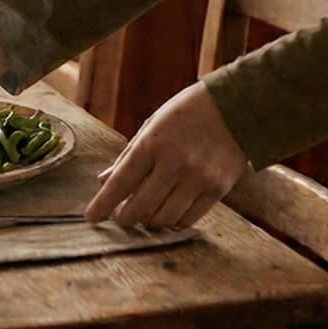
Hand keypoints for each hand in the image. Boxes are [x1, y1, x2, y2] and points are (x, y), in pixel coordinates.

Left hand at [85, 81, 249, 230]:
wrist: (235, 106)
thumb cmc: (187, 112)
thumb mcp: (152, 125)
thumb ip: (128, 156)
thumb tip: (104, 181)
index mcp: (153, 143)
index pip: (121, 183)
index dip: (103, 205)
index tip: (91, 218)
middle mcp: (176, 163)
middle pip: (141, 208)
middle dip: (124, 218)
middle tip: (119, 216)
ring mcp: (199, 178)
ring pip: (164, 218)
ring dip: (149, 221)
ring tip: (144, 213)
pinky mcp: (217, 189)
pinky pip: (188, 219)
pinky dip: (173, 222)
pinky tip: (167, 214)